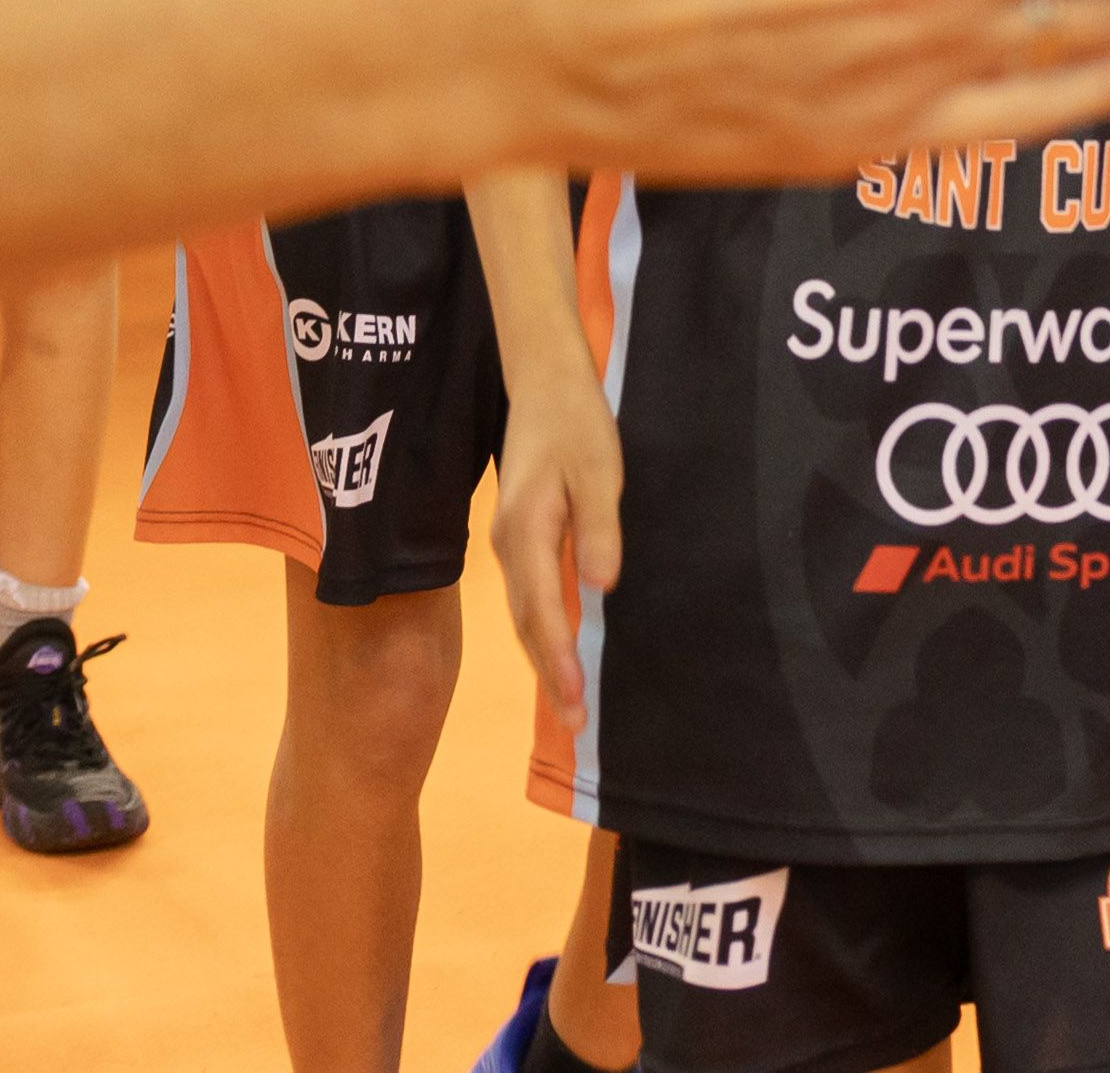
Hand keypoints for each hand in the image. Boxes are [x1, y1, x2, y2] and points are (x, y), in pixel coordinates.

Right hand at [490, 371, 626, 724]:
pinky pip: (527, 599)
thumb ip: (600, 527)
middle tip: (574, 725)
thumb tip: (601, 585)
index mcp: (527, 530)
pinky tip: (557, 654)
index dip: (558, 656)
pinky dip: (540, 634)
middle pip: (526, 623)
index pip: (542, 608)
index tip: (575, 697)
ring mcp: (509, 545)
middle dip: (549, 675)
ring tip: (568, 705)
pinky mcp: (517, 541)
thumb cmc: (577, 424)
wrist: (544, 385)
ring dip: (543, 660)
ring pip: (523, 616)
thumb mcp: (601, 469)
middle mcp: (509, 546)